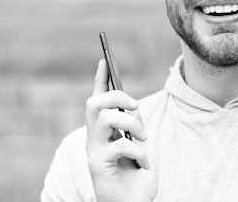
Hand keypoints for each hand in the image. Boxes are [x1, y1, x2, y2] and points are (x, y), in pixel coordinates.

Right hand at [86, 59, 157, 201]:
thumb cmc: (137, 177)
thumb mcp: (139, 144)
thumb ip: (132, 125)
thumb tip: (132, 108)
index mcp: (102, 132)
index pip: (97, 100)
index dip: (100, 79)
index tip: (105, 60)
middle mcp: (93, 139)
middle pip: (95, 102)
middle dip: (117, 96)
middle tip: (136, 107)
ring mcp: (93, 151)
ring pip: (106, 117)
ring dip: (132, 124)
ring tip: (144, 139)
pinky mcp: (97, 165)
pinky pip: (120, 144)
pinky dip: (139, 152)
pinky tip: (145, 163)